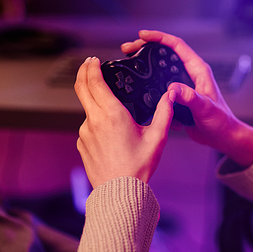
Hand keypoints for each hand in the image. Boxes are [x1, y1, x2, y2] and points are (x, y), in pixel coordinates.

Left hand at [74, 57, 174, 187]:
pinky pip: (88, 125)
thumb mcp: (157, 137)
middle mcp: (94, 120)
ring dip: (94, 100)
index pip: (94, 82)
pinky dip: (96, 120)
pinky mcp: (82, 143)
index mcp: (112, 114)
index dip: (91, 67)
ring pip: (87, 108)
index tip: (93, 59)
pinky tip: (110, 131)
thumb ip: (164, 112)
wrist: (119, 192)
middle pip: (81, 88)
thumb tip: (171, 95)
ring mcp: (85, 132)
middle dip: (83, 72)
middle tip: (88, 64)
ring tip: (112, 107)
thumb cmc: (139, 166)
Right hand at [121, 30, 252, 166]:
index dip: (159, 38)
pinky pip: (160, 87)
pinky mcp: (178, 97)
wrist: (221, 137)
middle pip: (165, 54)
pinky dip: (149, 85)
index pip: (177, 46)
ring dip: (146, 67)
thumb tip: (172, 89)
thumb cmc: (220, 121)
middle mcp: (190, 75)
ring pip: (160, 70)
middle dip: (146, 48)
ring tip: (130, 62)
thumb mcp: (205, 108)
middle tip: (129, 48)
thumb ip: (190, 97)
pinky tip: (139, 86)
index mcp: (198, 71)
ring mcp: (183, 85)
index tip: (143, 35)